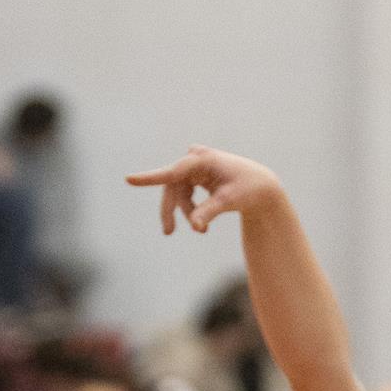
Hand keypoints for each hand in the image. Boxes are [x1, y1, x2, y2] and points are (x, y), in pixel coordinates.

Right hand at [126, 147, 283, 234]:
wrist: (261, 186)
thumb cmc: (248, 190)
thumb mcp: (229, 202)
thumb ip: (209, 212)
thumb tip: (195, 226)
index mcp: (202, 159)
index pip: (172, 172)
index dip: (150, 178)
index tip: (128, 179)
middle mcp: (195, 158)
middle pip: (173, 186)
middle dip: (174, 210)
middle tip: (168, 233)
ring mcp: (195, 165)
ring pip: (178, 191)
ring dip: (186, 211)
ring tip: (202, 232)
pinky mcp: (196, 173)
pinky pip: (184, 191)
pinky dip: (191, 208)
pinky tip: (202, 223)